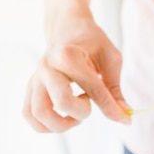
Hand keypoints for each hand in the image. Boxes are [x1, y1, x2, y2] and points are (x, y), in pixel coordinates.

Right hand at [23, 14, 130, 132]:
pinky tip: (63, 119)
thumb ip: (115, 89)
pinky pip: (29, 114)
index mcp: (69, 55)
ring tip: (75, 114)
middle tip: (89, 102)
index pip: (93, 90)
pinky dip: (45, 125)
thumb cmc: (92, 42)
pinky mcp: (31, 86)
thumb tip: (124, 116)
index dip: (112, 109)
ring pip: (39, 114)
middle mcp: (48, 67)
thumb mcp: (111, 59)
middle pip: (62, 102)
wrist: (67, 28)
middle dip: (82, 112)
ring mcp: (36, 77)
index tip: (125, 119)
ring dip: (61, 124)